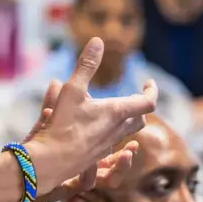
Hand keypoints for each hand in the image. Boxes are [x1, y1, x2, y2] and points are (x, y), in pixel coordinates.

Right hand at [26, 38, 157, 194]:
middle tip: (133, 96)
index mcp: (116, 112)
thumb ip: (86, 65)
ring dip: (127, 119)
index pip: (148, 102)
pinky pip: (112, 142)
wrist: (51, 161)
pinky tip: (95, 128)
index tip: (148, 82)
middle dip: (139, 105)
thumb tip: (98, 40)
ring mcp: (107, 145)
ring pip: (127, 131)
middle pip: (140, 118)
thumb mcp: (72, 89)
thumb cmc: (62, 124)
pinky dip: (111, 131)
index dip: (152, 90)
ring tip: (115, 110)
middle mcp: (117, 130)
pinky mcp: (96, 155)